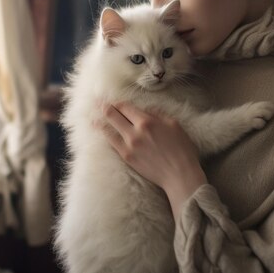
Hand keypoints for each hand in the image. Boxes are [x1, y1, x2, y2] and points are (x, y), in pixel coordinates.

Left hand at [101, 101, 206, 219]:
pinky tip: (101, 133)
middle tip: (97, 102)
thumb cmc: (181, 148)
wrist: (179, 174)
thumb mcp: (173, 124)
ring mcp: (129, 146)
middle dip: (104, 107)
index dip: (118, 102)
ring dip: (100, 122)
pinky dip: (106, 136)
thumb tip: (145, 109)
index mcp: (147, 121)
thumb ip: (158, 114)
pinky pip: (113, 144)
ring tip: (92, 118)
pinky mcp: (127, 158)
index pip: (126, 107)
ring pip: (109, 131)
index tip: (113, 100)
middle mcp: (135, 132)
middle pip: (113, 116)